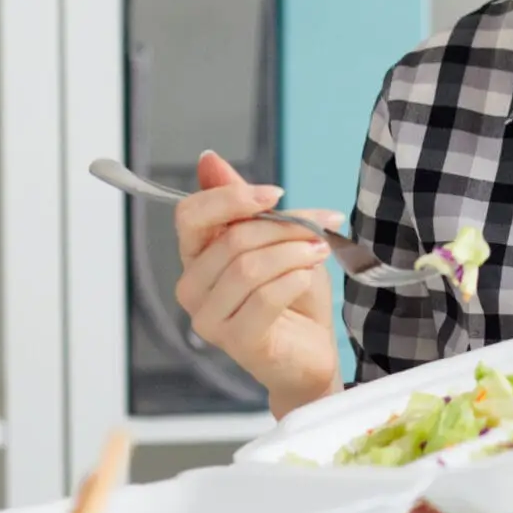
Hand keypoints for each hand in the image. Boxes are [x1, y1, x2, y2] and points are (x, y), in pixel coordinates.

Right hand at [172, 150, 341, 419]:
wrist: (310, 353)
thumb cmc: (292, 297)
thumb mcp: (274, 239)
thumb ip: (243, 203)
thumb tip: (208, 159)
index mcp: (196, 257)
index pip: (190, 214)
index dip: (233, 198)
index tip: (277, 193)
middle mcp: (192, 288)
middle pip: (233, 238)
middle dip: (286, 226)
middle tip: (321, 227)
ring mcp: (208, 319)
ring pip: (249, 266)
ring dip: (295, 252)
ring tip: (319, 252)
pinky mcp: (235, 342)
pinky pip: (265, 297)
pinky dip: (295, 280)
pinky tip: (308, 278)